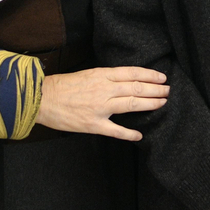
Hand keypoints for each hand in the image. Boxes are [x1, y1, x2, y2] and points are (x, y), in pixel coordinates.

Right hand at [36, 66, 167, 140]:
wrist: (41, 98)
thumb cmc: (62, 86)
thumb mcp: (87, 74)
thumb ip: (106, 77)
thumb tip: (125, 80)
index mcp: (102, 75)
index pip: (132, 73)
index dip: (150, 75)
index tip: (162, 77)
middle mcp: (104, 90)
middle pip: (136, 88)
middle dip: (155, 89)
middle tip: (167, 91)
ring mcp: (100, 107)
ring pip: (132, 104)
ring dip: (150, 104)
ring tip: (162, 103)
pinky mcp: (93, 124)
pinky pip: (116, 130)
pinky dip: (129, 134)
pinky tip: (139, 135)